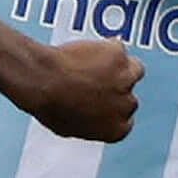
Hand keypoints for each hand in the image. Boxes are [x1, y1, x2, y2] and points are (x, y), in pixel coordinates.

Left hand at [19, 37, 142, 142]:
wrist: (43, 80)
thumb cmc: (49, 105)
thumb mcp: (68, 127)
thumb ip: (88, 123)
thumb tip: (88, 116)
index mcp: (116, 130)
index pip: (126, 121)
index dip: (113, 109)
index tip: (103, 103)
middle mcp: (126, 106)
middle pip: (129, 96)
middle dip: (115, 89)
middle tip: (94, 82)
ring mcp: (125, 79)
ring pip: (134, 70)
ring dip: (121, 68)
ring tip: (99, 64)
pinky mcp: (119, 55)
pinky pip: (117, 48)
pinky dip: (106, 48)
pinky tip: (88, 51)